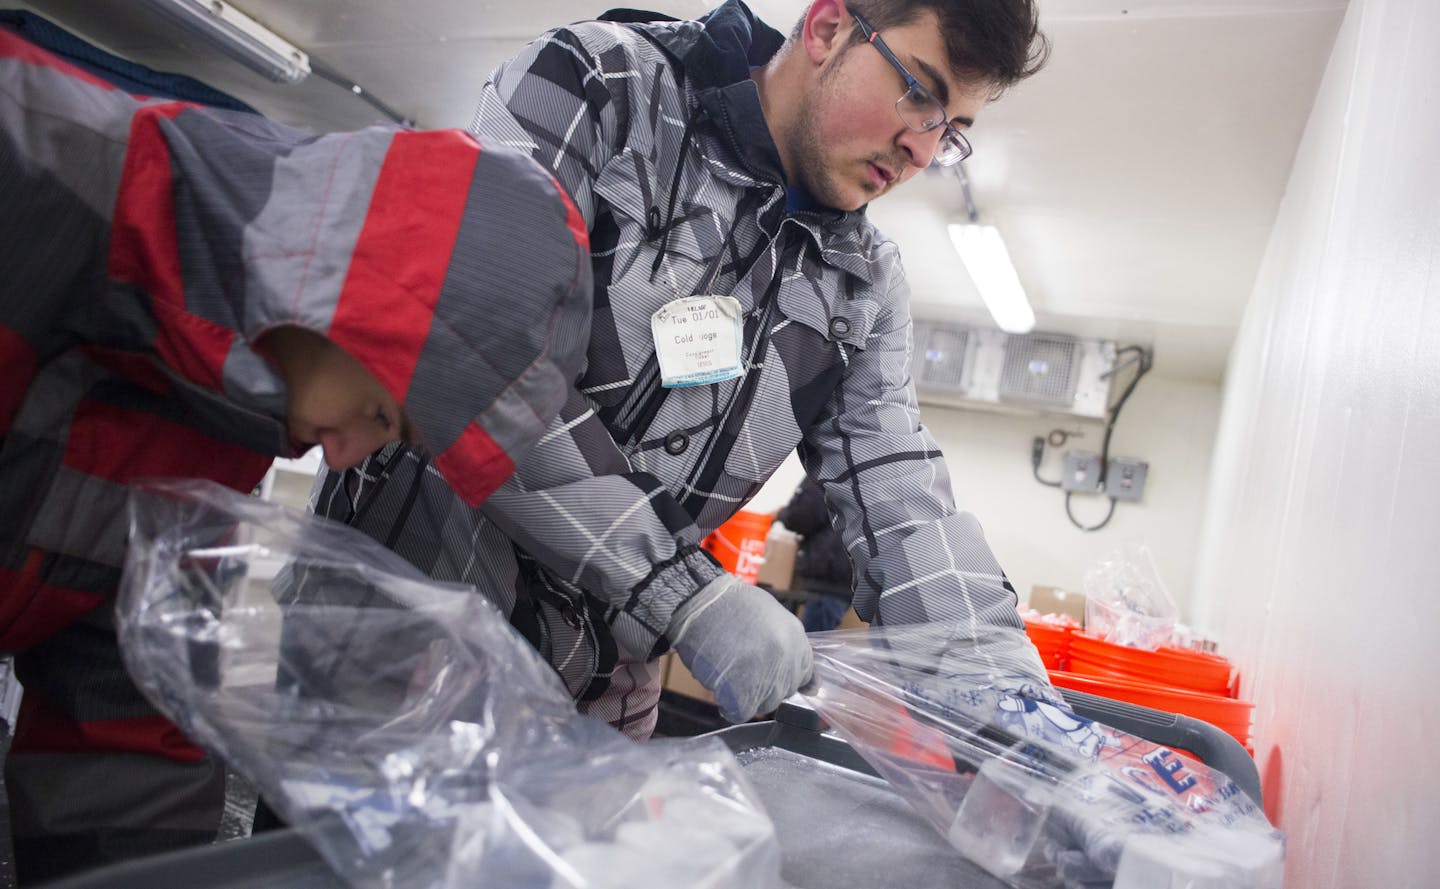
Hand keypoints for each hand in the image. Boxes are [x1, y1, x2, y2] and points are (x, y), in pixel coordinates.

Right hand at [669, 575, 813, 722]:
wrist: (702, 602)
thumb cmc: (729, 603)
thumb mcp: (770, 615)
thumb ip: (786, 643)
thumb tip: (805, 678)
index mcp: (797, 640)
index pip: (805, 677)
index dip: (784, 678)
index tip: (774, 679)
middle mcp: (788, 661)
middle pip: (782, 693)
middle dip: (763, 686)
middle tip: (741, 667)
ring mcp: (768, 678)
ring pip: (763, 705)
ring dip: (746, 695)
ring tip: (728, 670)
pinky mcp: (744, 692)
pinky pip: (741, 713)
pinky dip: (729, 706)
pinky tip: (721, 688)